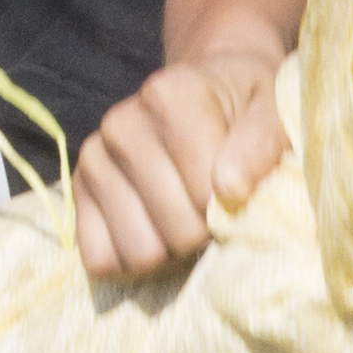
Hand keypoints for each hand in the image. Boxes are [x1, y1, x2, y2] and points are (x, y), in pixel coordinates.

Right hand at [66, 23, 295, 277]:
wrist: (206, 92)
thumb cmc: (246, 106)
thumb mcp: (274, 110)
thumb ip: (262, 143)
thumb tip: (229, 190)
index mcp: (170, 96)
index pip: (205, 192)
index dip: (231, 208)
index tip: (239, 192)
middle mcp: (122, 123)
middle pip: (174, 228)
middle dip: (203, 232)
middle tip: (213, 212)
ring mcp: (94, 157)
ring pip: (138, 251)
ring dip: (170, 252)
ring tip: (185, 221)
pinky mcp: (77, 190)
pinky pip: (100, 258)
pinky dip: (132, 260)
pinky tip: (154, 234)